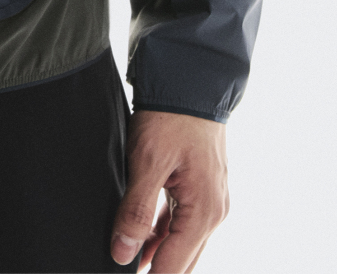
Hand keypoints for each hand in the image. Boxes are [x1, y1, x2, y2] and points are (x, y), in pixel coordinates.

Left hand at [110, 110, 228, 270]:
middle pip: (183, 260)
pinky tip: (141, 237)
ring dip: (158, 253)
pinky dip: (162, 233)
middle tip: (124, 270)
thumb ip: (136, 210)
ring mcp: (210, 199)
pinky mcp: (202, 187)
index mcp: (203, 212)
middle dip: (157, 271)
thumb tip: (123, 253)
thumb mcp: (147, 162)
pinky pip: (182, 221)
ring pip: (182, 242)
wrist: (192, 80)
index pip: (175, 267)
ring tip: (126, 258)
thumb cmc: (171, 117)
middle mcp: (214, 212)